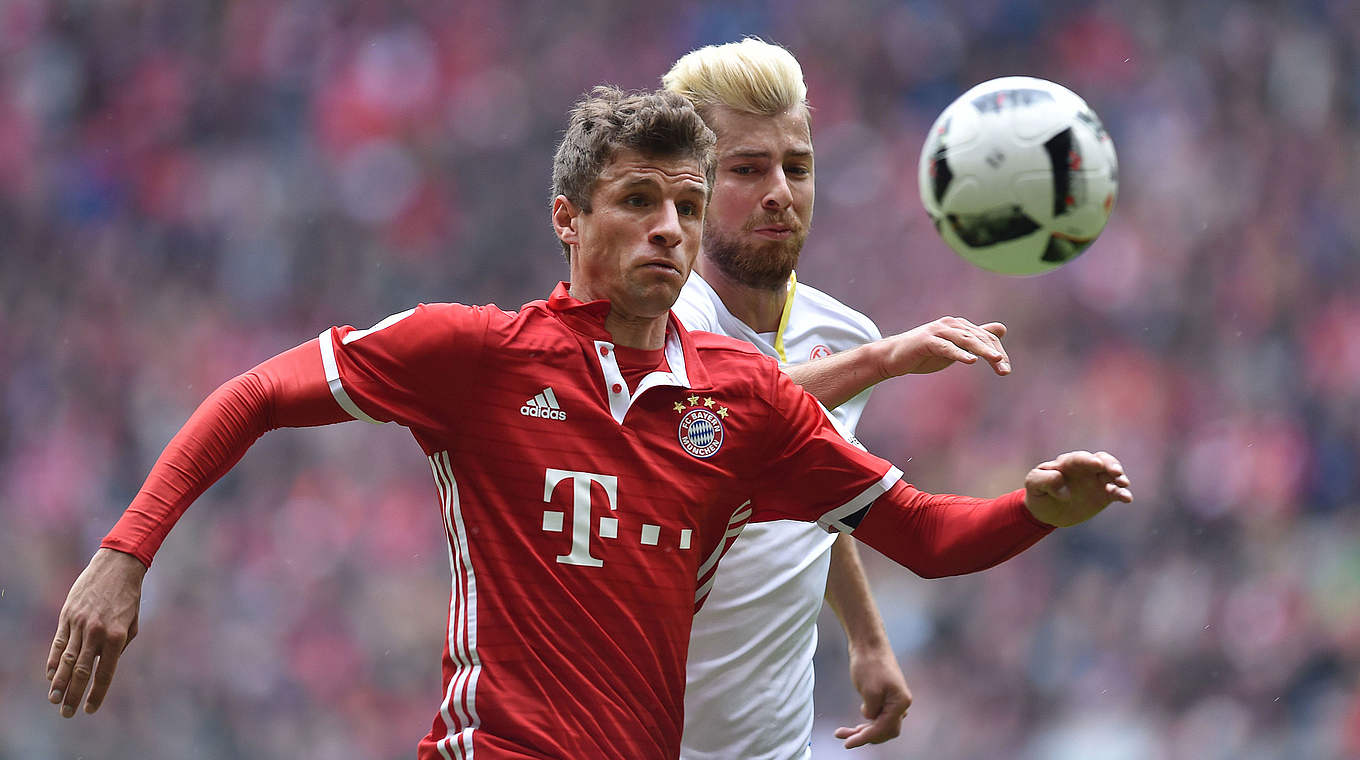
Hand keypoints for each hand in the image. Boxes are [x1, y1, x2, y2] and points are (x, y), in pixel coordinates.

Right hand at [47, 548, 146, 716]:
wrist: (117, 566)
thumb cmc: (128, 598)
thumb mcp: (131, 624)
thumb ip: (117, 647)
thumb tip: (101, 666)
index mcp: (116, 636)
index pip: (104, 672)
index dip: (97, 693)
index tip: (90, 710)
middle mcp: (97, 632)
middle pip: (82, 670)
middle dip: (74, 694)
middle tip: (66, 713)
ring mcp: (80, 623)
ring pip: (67, 659)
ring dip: (59, 682)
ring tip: (54, 700)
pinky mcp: (68, 615)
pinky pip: (58, 643)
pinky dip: (53, 660)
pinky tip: (50, 676)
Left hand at [832, 641, 912, 748]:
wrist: (868, 643)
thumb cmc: (870, 663)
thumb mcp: (869, 690)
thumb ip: (872, 710)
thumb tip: (869, 718)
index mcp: (900, 702)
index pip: (883, 728)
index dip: (865, 738)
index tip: (848, 743)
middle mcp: (900, 704)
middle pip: (884, 730)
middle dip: (865, 736)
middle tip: (844, 738)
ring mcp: (893, 700)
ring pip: (879, 724)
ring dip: (863, 731)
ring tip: (842, 732)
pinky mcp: (885, 696)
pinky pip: (877, 715)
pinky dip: (865, 722)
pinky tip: (853, 725)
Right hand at [876, 316, 1008, 378]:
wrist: (892, 357)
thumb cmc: (923, 354)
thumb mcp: (954, 348)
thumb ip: (976, 338)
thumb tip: (1001, 329)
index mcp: (959, 326)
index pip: (985, 337)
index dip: (998, 352)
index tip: (1006, 370)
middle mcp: (950, 324)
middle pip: (979, 337)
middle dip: (994, 353)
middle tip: (1005, 370)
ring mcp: (938, 331)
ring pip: (965, 339)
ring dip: (982, 350)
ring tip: (996, 360)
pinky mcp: (927, 341)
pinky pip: (946, 347)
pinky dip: (959, 353)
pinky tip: (970, 360)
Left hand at [1024, 450, 1132, 526]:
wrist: (1046, 512)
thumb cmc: (1038, 494)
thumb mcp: (1033, 485)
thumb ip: (1044, 479)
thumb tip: (1061, 480)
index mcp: (1067, 463)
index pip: (1079, 458)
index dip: (1088, 460)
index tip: (1097, 465)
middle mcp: (1084, 469)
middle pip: (1101, 460)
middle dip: (1110, 464)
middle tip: (1116, 472)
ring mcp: (1096, 480)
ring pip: (1112, 473)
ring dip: (1119, 476)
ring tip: (1123, 484)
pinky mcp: (1104, 494)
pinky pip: (1116, 492)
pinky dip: (1123, 494)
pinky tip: (1127, 498)